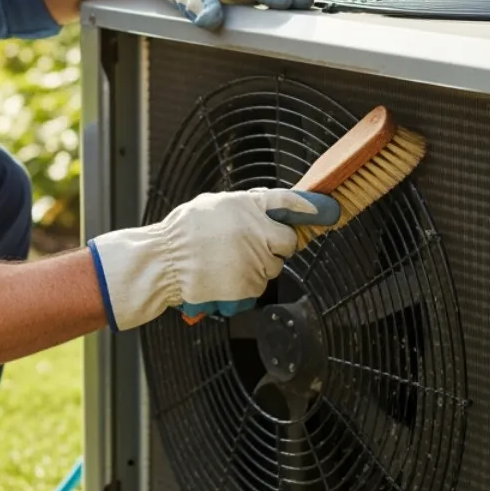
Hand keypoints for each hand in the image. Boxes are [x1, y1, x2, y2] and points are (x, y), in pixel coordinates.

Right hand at [87, 189, 339, 331]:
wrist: (163, 264)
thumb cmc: (181, 235)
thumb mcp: (212, 205)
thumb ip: (244, 206)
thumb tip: (266, 206)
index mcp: (247, 206)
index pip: (289, 202)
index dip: (310, 207)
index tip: (326, 210)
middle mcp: (257, 231)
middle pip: (287, 242)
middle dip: (276, 246)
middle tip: (252, 248)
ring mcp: (255, 260)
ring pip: (273, 267)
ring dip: (257, 267)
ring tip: (226, 264)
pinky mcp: (250, 286)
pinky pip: (258, 287)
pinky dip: (244, 287)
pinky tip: (223, 279)